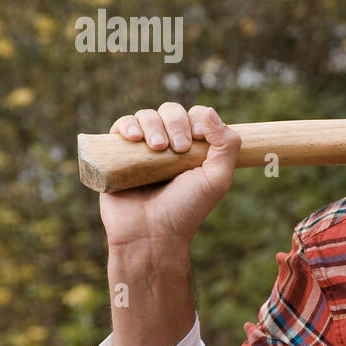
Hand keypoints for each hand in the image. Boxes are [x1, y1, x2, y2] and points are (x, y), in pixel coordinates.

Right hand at [98, 103, 240, 251]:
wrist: (151, 234)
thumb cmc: (187, 209)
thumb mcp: (218, 179)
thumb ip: (227, 145)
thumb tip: (209, 111)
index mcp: (194, 149)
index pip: (195, 116)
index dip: (197, 119)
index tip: (199, 138)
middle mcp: (168, 146)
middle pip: (171, 111)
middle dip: (176, 122)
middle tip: (179, 148)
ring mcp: (142, 149)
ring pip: (146, 115)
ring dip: (153, 124)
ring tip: (156, 147)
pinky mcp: (118, 155)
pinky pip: (121, 127)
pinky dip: (127, 125)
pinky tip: (133, 137)